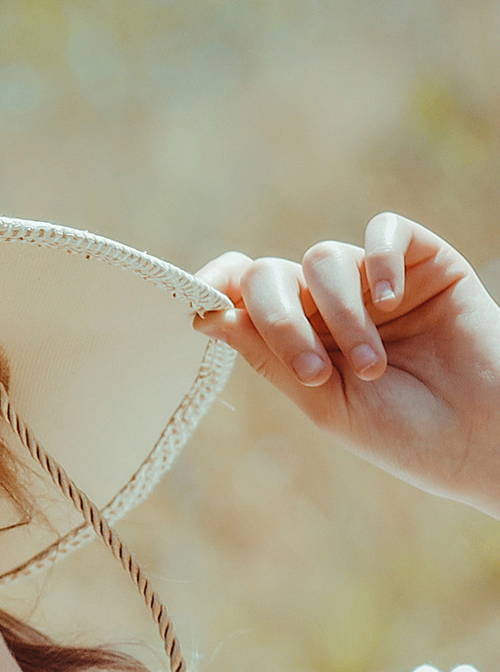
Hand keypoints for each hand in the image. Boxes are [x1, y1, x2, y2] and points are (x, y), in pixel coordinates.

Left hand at [199, 215, 499, 512]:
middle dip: (280, 320)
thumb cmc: (408, 435)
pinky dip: (379, 259)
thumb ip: (269, 356)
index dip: (216, 286)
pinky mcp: (427, 263)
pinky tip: (392, 300)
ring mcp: (378, 282)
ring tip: (371, 365)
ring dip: (340, 313)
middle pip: (272, 274)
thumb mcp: (324, 403)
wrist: (489, 441)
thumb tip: (206, 317)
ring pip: (323, 259)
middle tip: (315, 371)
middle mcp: (331, 303)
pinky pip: (385, 230)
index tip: (201, 306)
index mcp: (299, 336)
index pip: (244, 293)